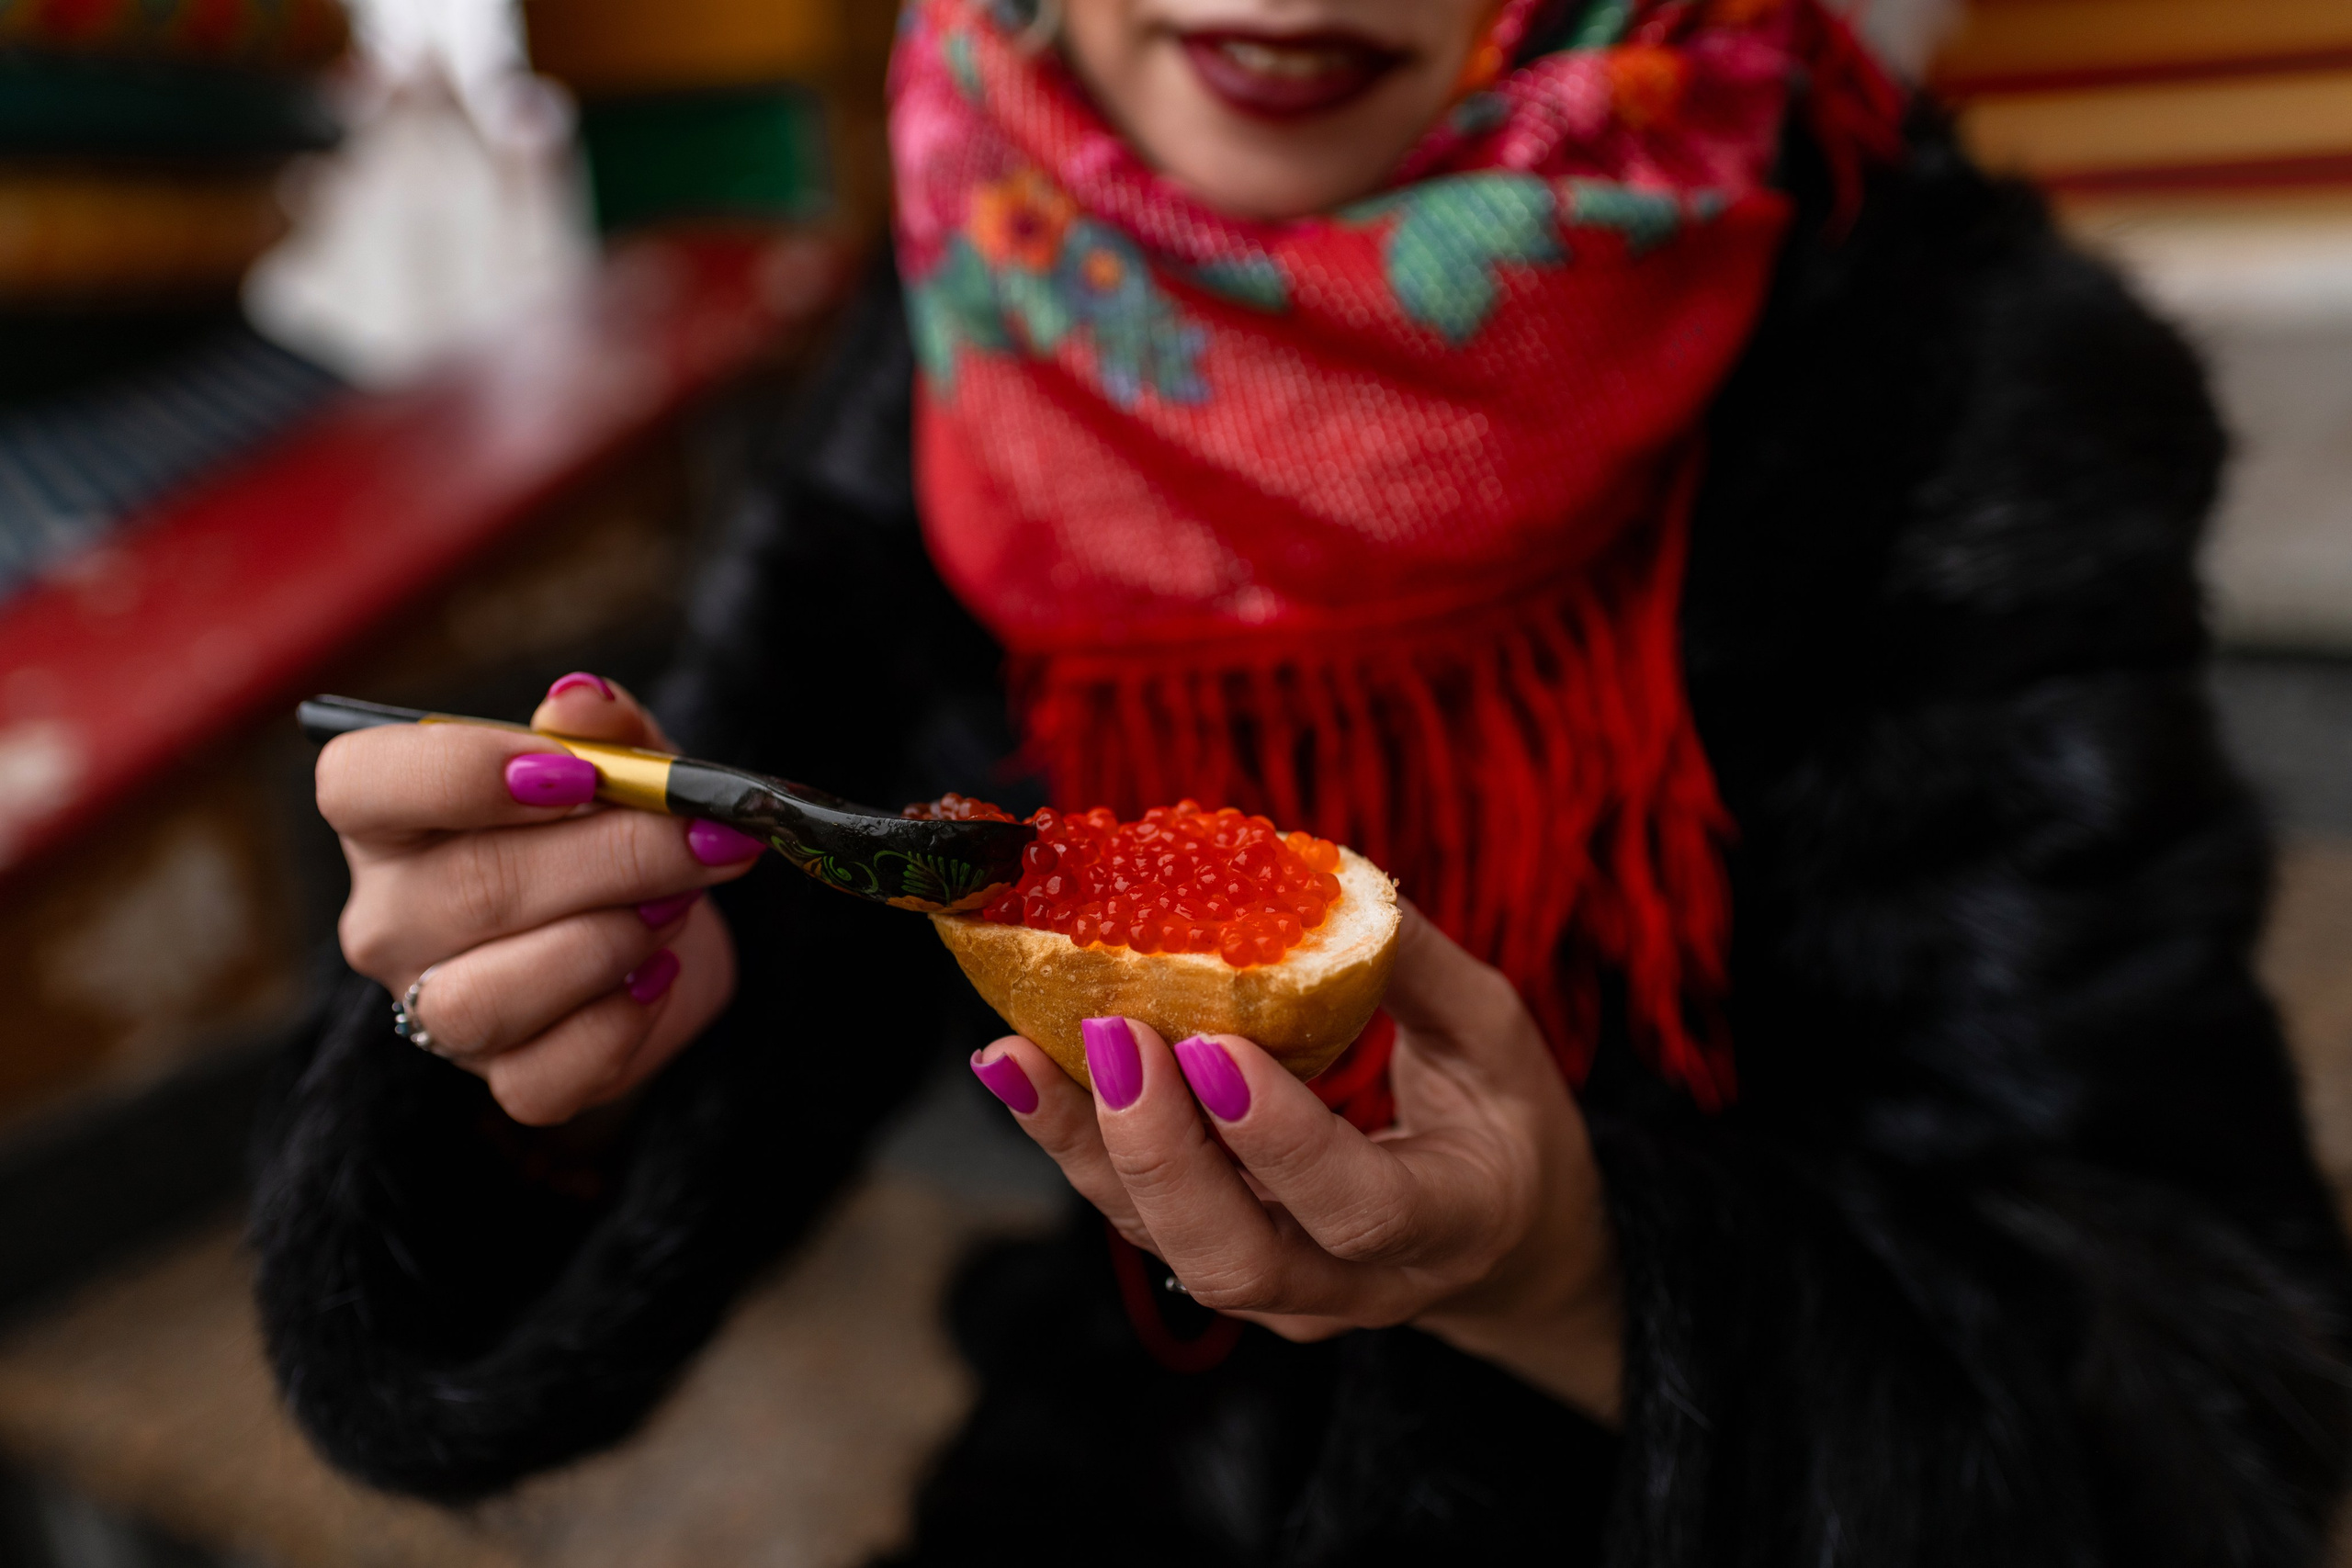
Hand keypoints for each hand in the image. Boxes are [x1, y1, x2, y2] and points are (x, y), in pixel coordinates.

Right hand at [319, 674, 757, 1125]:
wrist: (666, 928)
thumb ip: (605, 727)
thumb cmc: (615, 826)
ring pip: (486, 997)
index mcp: (391, 815)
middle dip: (610, 857)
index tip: (575, 772)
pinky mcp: (501, 1078)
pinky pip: (541, 1078)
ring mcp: (433, 1007)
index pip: (359, 785)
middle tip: (702, 836)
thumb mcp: (625, 760)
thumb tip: (580, 700)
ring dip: (606, 944)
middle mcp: (391, 915)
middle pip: (466, 889)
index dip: (459, 773)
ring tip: (674, 907)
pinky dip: (617, 1028)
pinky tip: (656, 979)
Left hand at [970, 905, 1622, 1420]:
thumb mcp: (1494, 1036)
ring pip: (1167, 1244)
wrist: (1499, 1241)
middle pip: (1237, 1258)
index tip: (1215, 1044)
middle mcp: (1354, 1283)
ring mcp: (1282, 1292)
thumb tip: (1319, 875)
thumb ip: (1414, 967)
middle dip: (1158, 1150)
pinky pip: (1137, 1215)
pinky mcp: (1220, 1263)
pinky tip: (1017, 1065)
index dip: (1283, 1139)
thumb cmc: (1503, 1122)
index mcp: (1452, 1222)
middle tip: (1107, 1036)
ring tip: (1019, 1051)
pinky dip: (1073, 1141)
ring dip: (1086, 1146)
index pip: (1362, 1207)